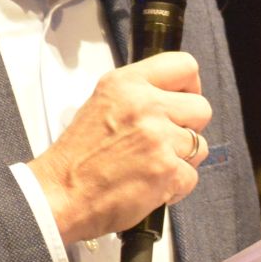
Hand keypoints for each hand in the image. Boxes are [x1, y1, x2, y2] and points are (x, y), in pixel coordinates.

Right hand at [25, 52, 212, 241]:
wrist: (59, 195)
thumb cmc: (76, 158)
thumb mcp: (101, 104)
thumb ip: (137, 95)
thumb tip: (171, 96)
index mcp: (127, 84)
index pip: (184, 65)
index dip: (191, 86)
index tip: (183, 100)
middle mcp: (145, 106)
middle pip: (201, 108)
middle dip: (189, 128)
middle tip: (167, 141)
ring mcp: (158, 138)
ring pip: (200, 145)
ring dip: (183, 160)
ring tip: (154, 166)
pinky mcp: (166, 170)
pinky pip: (191, 177)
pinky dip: (175, 187)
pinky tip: (151, 186)